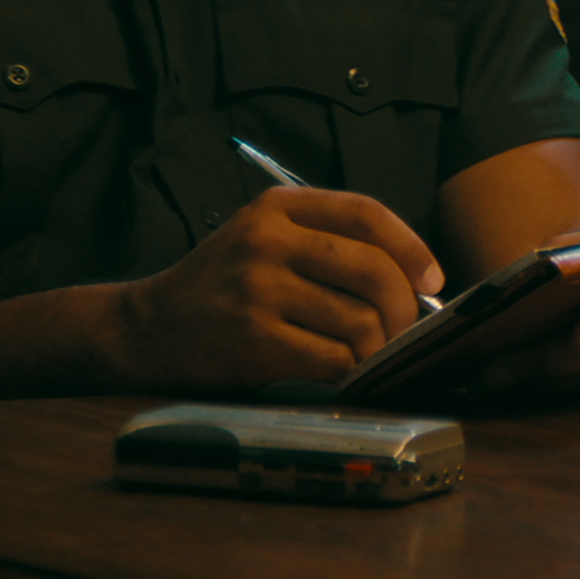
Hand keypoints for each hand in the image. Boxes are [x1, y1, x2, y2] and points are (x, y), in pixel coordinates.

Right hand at [104, 186, 444, 392]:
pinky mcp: (253, 340)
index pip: (366, 212)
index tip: (431, 277)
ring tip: (365, 352)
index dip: (411, 246)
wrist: (149, 327)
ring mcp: (258, 291)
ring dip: (376, 345)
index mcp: (277, 208)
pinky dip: (349, 370)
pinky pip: (333, 359)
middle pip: (372, 268)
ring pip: (359, 320)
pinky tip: (338, 370)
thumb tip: (412, 278)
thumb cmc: (221, 285)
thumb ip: (324, 242)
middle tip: (402, 327)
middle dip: (403, 306)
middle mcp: (267, 241)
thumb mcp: (262, 238)